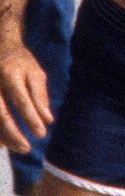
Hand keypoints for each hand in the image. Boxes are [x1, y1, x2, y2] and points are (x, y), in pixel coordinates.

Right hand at [0, 34, 48, 153]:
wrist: (0, 46)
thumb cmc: (21, 63)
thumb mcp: (35, 74)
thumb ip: (40, 96)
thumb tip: (48, 120)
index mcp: (10, 74)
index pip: (21, 100)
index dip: (30, 118)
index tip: (41, 134)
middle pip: (0, 112)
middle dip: (12, 133)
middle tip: (25, 149)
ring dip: (1, 136)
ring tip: (16, 148)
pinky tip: (3, 143)